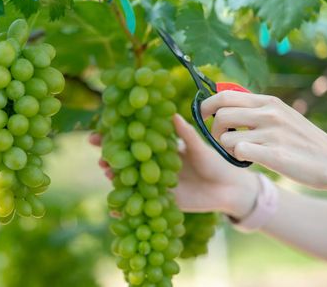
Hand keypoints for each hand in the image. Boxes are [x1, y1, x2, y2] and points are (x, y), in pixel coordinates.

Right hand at [88, 114, 258, 218]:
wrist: (229, 189)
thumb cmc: (215, 162)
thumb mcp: (200, 148)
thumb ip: (186, 135)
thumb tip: (173, 115)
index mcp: (160, 148)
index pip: (134, 139)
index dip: (115, 136)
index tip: (97, 133)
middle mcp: (154, 165)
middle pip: (127, 161)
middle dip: (111, 158)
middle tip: (101, 157)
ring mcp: (155, 184)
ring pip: (131, 181)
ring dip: (117, 179)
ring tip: (108, 174)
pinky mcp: (161, 202)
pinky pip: (141, 205)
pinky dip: (127, 209)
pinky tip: (115, 212)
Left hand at [201, 91, 326, 189]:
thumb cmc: (302, 141)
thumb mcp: (282, 115)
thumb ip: (257, 108)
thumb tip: (224, 101)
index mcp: (269, 102)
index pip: (225, 95)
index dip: (207, 106)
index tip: (203, 116)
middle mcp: (269, 114)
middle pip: (220, 115)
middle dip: (213, 130)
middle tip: (221, 140)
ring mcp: (271, 134)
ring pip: (225, 137)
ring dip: (226, 147)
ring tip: (240, 152)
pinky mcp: (273, 155)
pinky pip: (238, 152)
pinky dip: (238, 158)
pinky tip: (250, 160)